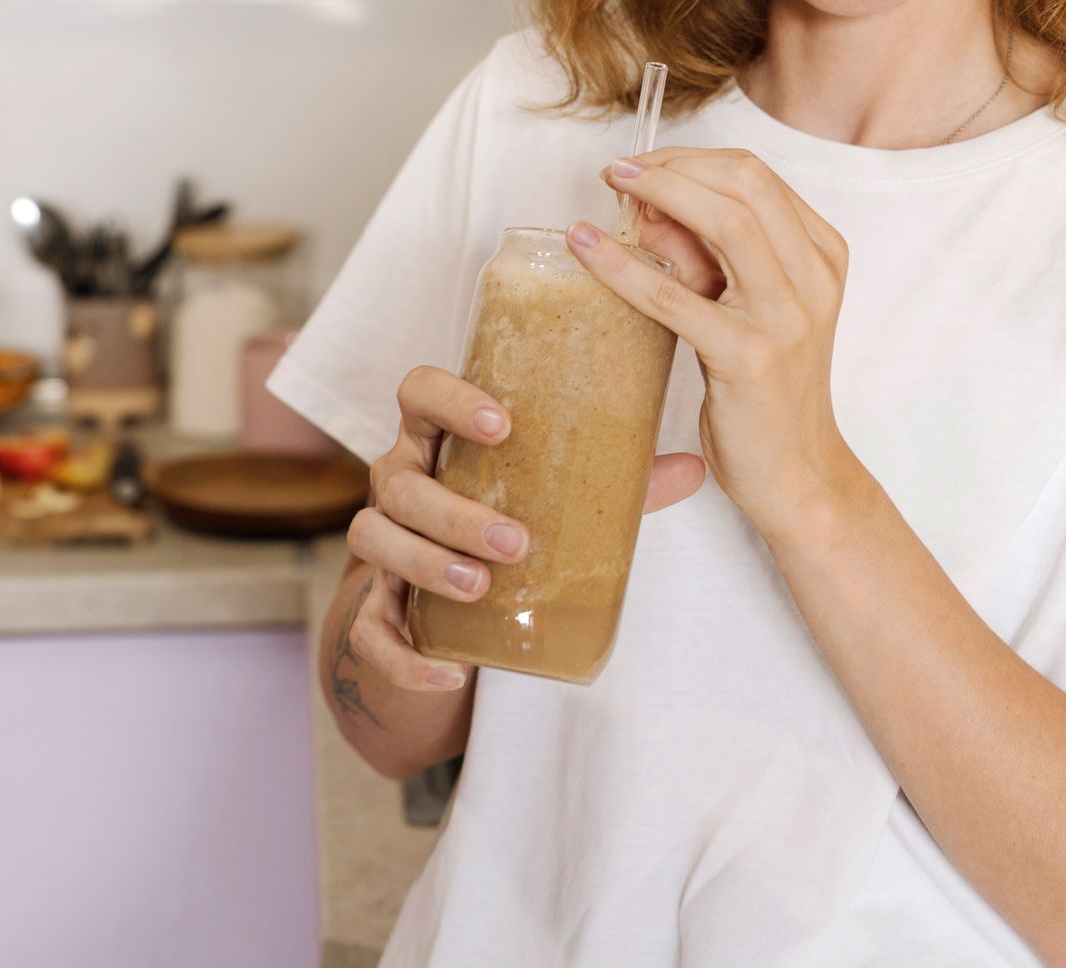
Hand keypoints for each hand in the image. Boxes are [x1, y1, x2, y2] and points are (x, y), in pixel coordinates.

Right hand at [345, 365, 706, 691]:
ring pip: (375, 540)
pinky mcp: (374, 612)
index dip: (451, 399)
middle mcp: (398, 485)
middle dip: (456, 511)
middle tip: (518, 541)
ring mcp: (380, 548)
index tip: (503, 423)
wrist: (438, 610)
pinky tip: (451, 673)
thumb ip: (617, 485)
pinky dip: (406, 657)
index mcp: (438, 444)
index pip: (419, 393)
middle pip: (400, 482)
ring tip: (482, 587)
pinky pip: (371, 633)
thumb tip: (694, 468)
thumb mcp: (556, 501)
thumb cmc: (502, 524)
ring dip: (428, 564)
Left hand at [568, 148, 858, 534]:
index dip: (691, 158)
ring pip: (726, 222)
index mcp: (822, 256)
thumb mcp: (742, 309)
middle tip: (619, 172)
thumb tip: (647, 207)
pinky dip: (624, 266)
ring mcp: (787, 318)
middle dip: (674, 165)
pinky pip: (676, 297)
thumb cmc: (766, 392)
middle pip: (745, 182)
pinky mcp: (749, 359)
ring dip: (658, 193)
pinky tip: (586, 249)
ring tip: (610, 193)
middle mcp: (814, 279)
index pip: (757, 176)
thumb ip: (707, 258)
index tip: (642, 165)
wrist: (796, 473)